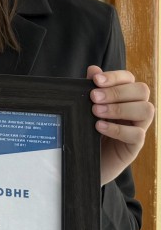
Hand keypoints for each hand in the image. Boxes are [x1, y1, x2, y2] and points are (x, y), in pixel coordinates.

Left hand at [88, 66, 153, 185]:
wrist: (83, 160)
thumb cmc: (86, 130)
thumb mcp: (85, 108)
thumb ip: (91, 89)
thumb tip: (93, 69)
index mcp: (124, 96)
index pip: (129, 79)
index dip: (115, 77)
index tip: (96, 80)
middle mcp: (135, 109)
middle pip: (142, 91)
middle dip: (117, 92)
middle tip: (94, 97)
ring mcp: (138, 127)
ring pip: (146, 110)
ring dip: (120, 108)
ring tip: (96, 112)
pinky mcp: (135, 146)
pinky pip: (137, 134)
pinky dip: (118, 129)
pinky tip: (99, 127)